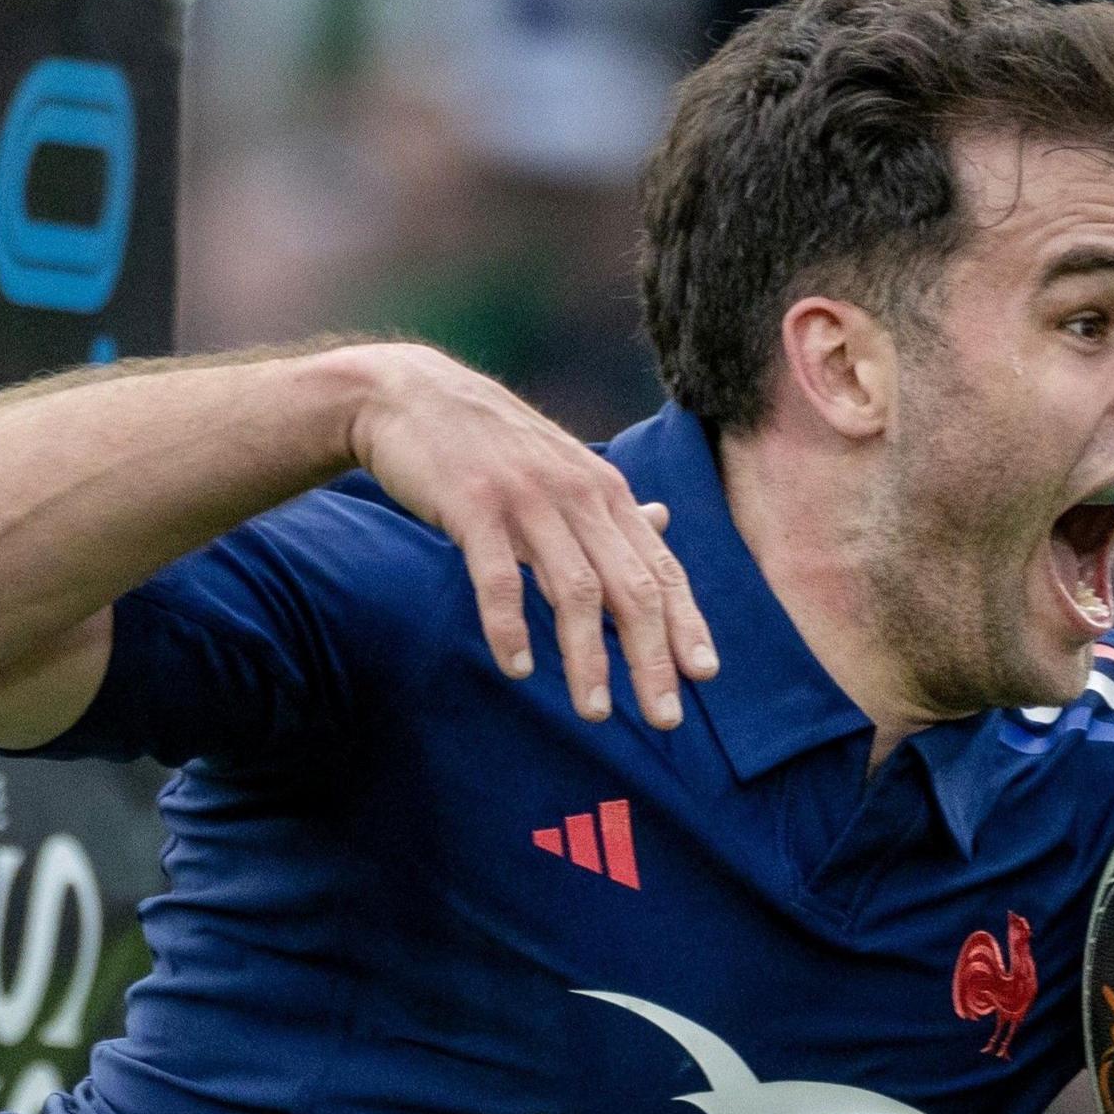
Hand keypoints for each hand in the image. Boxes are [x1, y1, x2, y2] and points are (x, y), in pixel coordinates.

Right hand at [340, 344, 716, 727]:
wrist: (409, 395)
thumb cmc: (487, 442)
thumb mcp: (560, 465)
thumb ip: (608, 504)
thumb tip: (662, 520)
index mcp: (604, 491)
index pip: (660, 567)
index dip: (685, 623)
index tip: (704, 676)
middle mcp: (577, 495)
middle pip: (631, 588)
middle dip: (652, 658)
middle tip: (666, 717)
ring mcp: (527, 500)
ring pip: (575, 591)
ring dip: (589, 659)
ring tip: (596, 713)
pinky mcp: (474, 505)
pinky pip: (500, 578)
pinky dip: (512, 627)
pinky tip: (518, 670)